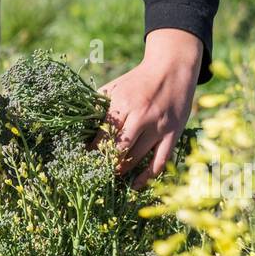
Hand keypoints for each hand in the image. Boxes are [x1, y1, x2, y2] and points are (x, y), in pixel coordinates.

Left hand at [94, 28, 203, 189]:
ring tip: (112, 175)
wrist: (172, 69)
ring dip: (122, 170)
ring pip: (137, 158)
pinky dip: (147, 177)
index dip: (92, 150)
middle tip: (96, 171)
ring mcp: (158, 126)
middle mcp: (141, 116)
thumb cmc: (138, 80)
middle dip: (105, 163)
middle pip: (118, 149)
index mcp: (123, 103)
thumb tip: (80, 126)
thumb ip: (99, 105)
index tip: (83, 159)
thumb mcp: (116, 87)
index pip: (103, 134)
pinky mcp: (173, 134)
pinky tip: (136, 186)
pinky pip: (159, 161)